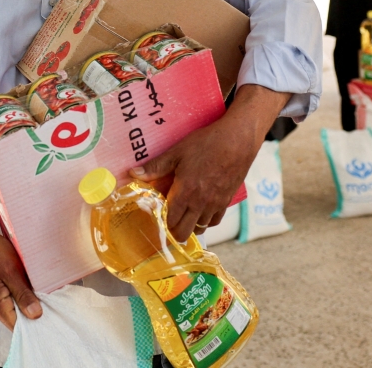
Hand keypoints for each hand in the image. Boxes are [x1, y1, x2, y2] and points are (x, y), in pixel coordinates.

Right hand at [0, 197, 40, 330]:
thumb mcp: (12, 271)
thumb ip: (23, 295)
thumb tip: (36, 315)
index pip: (18, 327)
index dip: (34, 322)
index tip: (49, 312)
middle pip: (16, 320)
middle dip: (31, 310)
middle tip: (46, 296)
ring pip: (12, 309)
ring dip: (24, 300)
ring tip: (33, 285)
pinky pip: (8, 301)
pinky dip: (17, 294)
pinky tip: (23, 282)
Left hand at [130, 84, 289, 241]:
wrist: (238, 140)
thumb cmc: (207, 143)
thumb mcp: (177, 152)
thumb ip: (156, 166)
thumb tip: (133, 173)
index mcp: (186, 192)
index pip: (170, 222)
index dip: (160, 223)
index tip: (155, 215)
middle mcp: (201, 203)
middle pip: (184, 232)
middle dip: (173, 229)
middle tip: (167, 218)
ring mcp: (215, 204)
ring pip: (200, 228)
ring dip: (189, 224)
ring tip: (182, 213)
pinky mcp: (227, 201)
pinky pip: (214, 221)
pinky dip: (205, 220)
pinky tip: (200, 210)